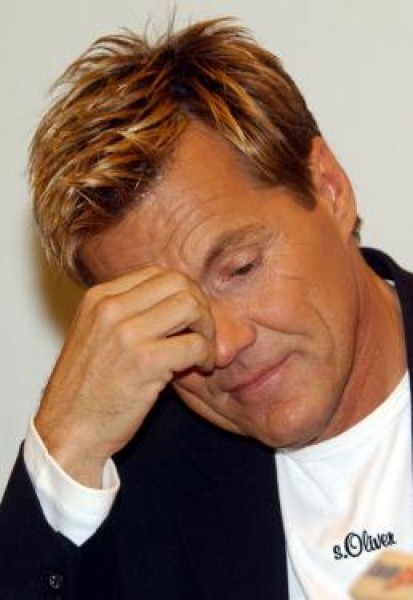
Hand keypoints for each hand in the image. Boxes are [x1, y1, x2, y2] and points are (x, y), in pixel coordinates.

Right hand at [34, 267, 215, 486]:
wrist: (67, 432)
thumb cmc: (85, 391)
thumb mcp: (95, 336)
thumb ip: (126, 313)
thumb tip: (173, 300)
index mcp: (98, 298)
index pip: (156, 273)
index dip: (181, 292)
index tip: (187, 318)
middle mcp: (110, 308)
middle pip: (178, 282)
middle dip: (199, 305)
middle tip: (201, 332)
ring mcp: (127, 334)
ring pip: (190, 306)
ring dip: (206, 328)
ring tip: (201, 350)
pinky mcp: (145, 362)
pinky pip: (195, 344)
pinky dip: (206, 356)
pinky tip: (200, 368)